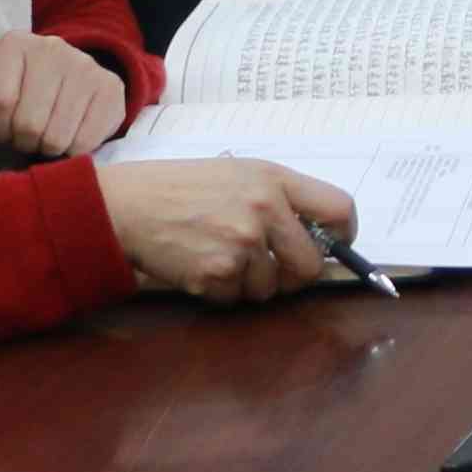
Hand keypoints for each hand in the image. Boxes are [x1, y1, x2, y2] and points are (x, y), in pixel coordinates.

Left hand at [0, 30, 128, 160]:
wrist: (70, 75)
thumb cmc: (21, 90)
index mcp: (14, 45)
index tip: (2, 129)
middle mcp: (52, 48)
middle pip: (28, 123)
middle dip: (22, 141)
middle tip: (25, 137)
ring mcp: (86, 66)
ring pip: (56, 137)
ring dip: (46, 149)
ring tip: (45, 137)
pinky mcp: (111, 87)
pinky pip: (84, 142)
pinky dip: (72, 152)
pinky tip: (69, 138)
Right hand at [97, 154, 360, 305]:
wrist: (128, 205)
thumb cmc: (183, 188)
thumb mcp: (238, 173)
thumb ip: (281, 197)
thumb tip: (319, 236)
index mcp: (275, 180)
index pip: (340, 209)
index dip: (343, 236)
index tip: (334, 247)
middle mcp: (265, 210)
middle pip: (310, 265)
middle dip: (294, 275)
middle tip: (271, 268)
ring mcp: (241, 243)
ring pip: (270, 288)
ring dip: (250, 283)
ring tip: (220, 256)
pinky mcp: (217, 273)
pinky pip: (237, 298)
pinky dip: (222, 291)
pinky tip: (201, 266)